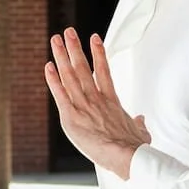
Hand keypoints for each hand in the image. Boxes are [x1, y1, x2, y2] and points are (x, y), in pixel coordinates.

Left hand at [45, 29, 150, 178]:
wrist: (127, 156)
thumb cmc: (135, 147)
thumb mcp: (140, 132)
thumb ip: (138, 124)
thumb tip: (140, 120)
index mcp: (111, 101)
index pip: (104, 71)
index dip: (98, 53)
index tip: (94, 38)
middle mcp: (96, 99)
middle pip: (83, 67)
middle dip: (74, 48)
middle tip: (68, 32)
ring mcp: (83, 106)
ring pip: (70, 75)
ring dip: (62, 56)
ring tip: (56, 39)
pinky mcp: (71, 117)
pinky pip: (60, 94)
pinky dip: (53, 80)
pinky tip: (48, 66)